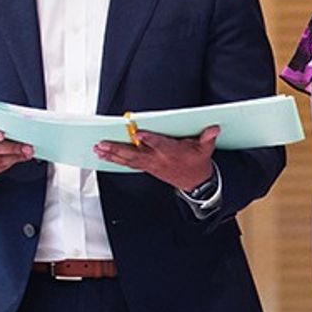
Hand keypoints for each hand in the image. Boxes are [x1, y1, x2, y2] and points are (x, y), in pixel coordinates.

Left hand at [94, 125, 220, 189]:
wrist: (195, 183)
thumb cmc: (197, 163)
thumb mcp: (205, 149)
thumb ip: (207, 137)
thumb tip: (213, 128)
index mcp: (171, 152)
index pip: (159, 144)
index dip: (149, 139)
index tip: (138, 134)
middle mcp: (157, 159)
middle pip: (135, 154)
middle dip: (118, 149)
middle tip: (103, 144)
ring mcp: (150, 165)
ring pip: (128, 160)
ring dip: (112, 155)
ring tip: (98, 149)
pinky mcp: (146, 168)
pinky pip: (128, 164)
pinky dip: (115, 160)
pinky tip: (104, 156)